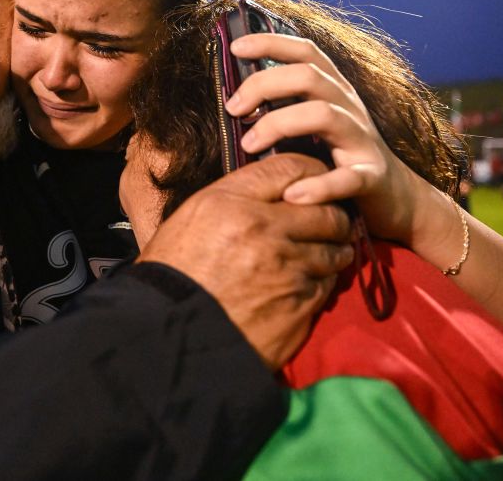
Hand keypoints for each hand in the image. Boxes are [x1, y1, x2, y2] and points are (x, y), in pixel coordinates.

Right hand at [136, 154, 353, 368]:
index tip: (317, 181)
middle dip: (332, 216)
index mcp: (230, 202)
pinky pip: (326, 284)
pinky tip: (306, 284)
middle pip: (325, 210)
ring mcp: (285, 268)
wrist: (168, 334)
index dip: (311, 172)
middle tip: (328, 224)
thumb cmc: (171, 275)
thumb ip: (234, 200)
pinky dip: (322, 282)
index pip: (289, 168)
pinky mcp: (298, 303)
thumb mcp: (191, 220)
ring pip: (334, 250)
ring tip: (323, 256)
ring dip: (332, 251)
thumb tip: (268, 193)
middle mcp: (263, 229)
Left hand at [223, 32, 420, 241]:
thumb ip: (283, 109)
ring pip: (323, 114)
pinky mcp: (372, 177)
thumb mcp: (313, 127)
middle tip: (232, 109)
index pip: (306, 52)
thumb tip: (234, 101)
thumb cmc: (340, 161)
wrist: (397, 200)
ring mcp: (362, 140)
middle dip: (263, 85)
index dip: (271, 42)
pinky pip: (347, 178)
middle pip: (308, 76)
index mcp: (334, 92)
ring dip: (277, 125)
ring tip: (248, 145)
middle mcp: (349, 108)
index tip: (235, 47)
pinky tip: (292, 195)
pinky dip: (319, 186)